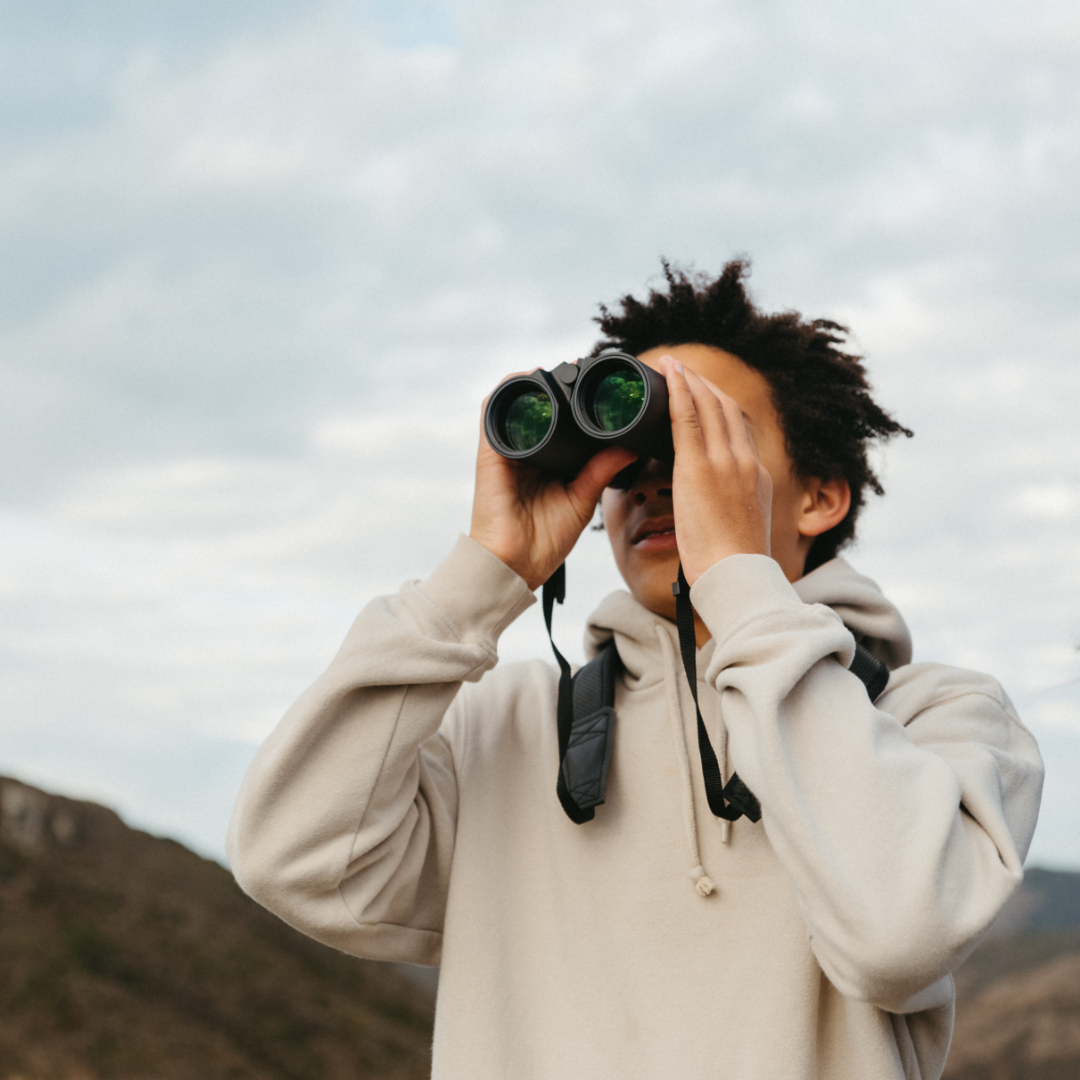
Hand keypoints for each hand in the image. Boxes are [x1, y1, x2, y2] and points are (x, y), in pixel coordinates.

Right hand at [469, 380, 636, 590]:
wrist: (515, 565)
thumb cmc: (545, 540)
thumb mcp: (582, 498)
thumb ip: (602, 470)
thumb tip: (632, 445)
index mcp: (546, 461)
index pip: (559, 421)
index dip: (575, 401)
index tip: (598, 387)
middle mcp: (525, 451)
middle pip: (539, 407)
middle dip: (559, 385)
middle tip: (583, 369)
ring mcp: (506, 450)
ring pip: (516, 402)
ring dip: (535, 382)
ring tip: (560, 370)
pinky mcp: (491, 453)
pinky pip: (491, 412)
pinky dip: (507, 391)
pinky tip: (527, 379)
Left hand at [660, 355, 771, 584]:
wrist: (737, 576)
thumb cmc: (732, 565)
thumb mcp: (738, 527)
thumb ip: (726, 509)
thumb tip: (708, 509)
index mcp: (756, 474)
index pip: (739, 427)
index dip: (719, 404)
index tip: (703, 392)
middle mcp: (745, 460)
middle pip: (725, 408)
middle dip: (702, 384)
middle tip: (680, 369)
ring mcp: (725, 461)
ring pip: (708, 405)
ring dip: (688, 379)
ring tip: (669, 365)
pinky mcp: (699, 468)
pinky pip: (688, 417)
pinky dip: (678, 390)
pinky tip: (667, 373)